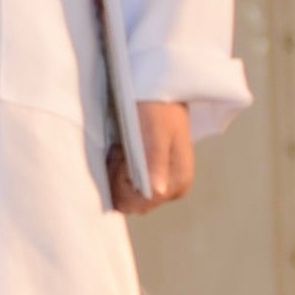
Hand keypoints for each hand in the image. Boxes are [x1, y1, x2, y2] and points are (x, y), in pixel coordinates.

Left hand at [121, 97, 196, 213]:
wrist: (161, 90)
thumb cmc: (157, 108)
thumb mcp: (154, 133)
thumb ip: (154, 162)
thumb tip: (156, 191)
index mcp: (177, 183)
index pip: (136, 203)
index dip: (121, 182)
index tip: (123, 155)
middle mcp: (173, 190)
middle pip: (130, 202)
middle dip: (118, 177)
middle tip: (123, 149)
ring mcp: (164, 184)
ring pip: (126, 193)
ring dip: (117, 171)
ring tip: (124, 146)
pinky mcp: (154, 176)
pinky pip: (126, 183)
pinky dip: (118, 167)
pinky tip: (124, 149)